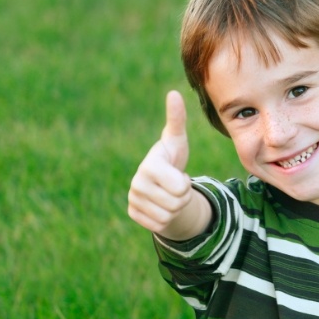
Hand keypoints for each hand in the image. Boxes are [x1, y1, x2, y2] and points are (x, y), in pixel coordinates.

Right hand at [128, 90, 192, 233]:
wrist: (162, 184)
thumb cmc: (172, 159)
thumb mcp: (177, 141)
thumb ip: (176, 119)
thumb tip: (174, 93)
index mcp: (149, 165)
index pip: (180, 188)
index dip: (185, 183)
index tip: (176, 173)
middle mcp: (136, 183)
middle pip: (177, 203)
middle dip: (182, 197)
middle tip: (174, 186)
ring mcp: (133, 200)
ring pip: (170, 216)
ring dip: (176, 208)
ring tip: (169, 194)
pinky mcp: (133, 215)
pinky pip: (161, 225)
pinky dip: (166, 218)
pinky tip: (161, 205)